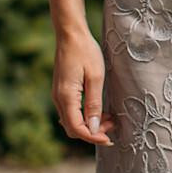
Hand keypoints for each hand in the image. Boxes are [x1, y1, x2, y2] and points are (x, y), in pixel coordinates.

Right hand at [52, 30, 116, 145]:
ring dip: (90, 125)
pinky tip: (99, 110)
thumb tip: (93, 128)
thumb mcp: (95, 77)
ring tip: (109, 118)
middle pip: (72, 128)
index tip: (110, 139)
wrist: (71, 34)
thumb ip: (94, 104)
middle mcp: (58, 99)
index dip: (93, 137)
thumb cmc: (85, 52)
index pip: (76, 128)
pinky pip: (71, 112)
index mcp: (66, 96)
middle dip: (92, 132)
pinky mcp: (62, 91)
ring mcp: (58, 95)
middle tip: (113, 125)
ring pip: (72, 121)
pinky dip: (84, 116)